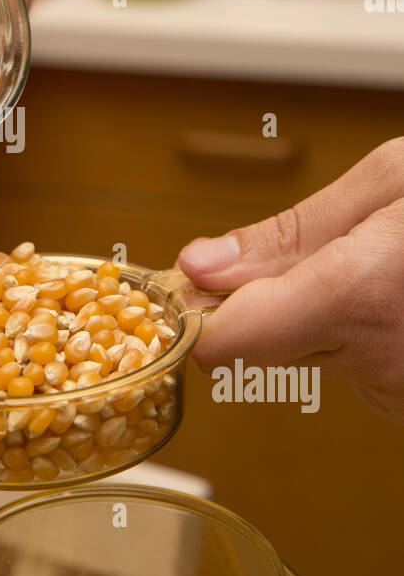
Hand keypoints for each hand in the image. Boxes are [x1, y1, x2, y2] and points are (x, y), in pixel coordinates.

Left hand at [177, 139, 403, 422]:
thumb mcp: (394, 180)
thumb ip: (292, 232)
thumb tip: (200, 265)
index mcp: (365, 294)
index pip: (229, 342)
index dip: (197, 312)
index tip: (191, 286)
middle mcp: (379, 361)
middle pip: (256, 346)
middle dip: (261, 300)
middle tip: (313, 253)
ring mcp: (399, 395)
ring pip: (303, 355)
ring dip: (319, 315)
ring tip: (387, 269)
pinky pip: (353, 369)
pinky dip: (361, 335)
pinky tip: (402, 299)